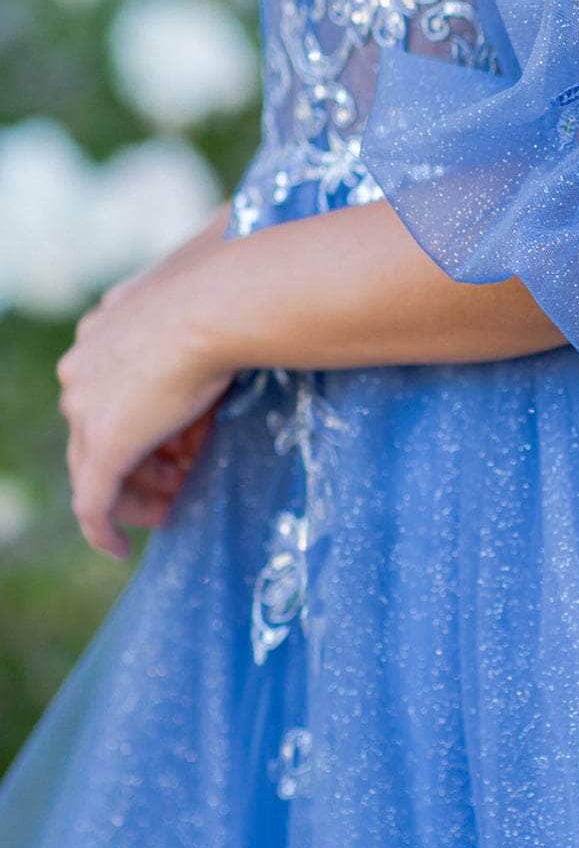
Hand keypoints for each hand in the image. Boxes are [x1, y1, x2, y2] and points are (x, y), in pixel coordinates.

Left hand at [56, 228, 235, 560]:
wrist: (221, 305)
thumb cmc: (227, 297)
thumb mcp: (204, 312)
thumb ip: (196, 331)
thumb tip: (229, 336)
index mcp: (99, 332)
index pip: (109, 393)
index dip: (146, 423)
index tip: (183, 442)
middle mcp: (80, 369)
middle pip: (97, 434)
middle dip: (143, 461)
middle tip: (182, 480)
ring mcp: (86, 410)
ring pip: (98, 469)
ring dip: (139, 490)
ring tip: (178, 503)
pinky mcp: (105, 446)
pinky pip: (92, 502)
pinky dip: (102, 529)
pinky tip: (118, 550)